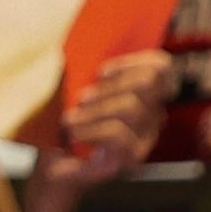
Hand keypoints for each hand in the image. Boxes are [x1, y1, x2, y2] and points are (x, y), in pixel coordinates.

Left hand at [43, 51, 173, 189]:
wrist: (50, 171)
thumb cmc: (62, 128)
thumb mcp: (71, 89)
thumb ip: (84, 66)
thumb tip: (85, 40)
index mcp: (141, 92)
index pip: (160, 67)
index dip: (132, 62)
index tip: (100, 73)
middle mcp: (151, 114)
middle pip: (149, 83)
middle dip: (110, 87)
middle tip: (82, 99)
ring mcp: (144, 137)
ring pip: (132, 108)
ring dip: (94, 111)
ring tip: (70, 120)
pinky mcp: (132, 159)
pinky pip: (119, 134)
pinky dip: (91, 131)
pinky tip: (75, 136)